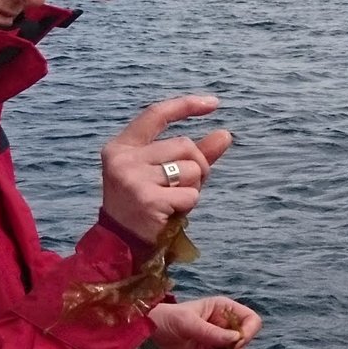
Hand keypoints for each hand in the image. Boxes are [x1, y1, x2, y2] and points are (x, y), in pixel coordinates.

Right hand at [101, 96, 232, 242]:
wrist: (123, 246)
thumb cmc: (147, 205)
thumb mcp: (167, 174)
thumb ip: (195, 153)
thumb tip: (225, 133)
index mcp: (122, 146)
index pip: (157, 114)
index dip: (186, 105)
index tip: (214, 103)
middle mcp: (123, 159)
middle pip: (184, 144)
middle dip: (197, 165)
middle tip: (181, 188)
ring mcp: (133, 179)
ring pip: (191, 169)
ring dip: (193, 187)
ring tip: (172, 201)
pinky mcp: (147, 199)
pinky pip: (191, 194)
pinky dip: (189, 205)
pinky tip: (170, 214)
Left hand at [144, 295, 261, 348]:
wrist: (136, 339)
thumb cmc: (160, 320)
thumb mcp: (185, 322)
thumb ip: (210, 332)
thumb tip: (236, 340)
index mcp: (220, 310)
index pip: (248, 320)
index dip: (247, 332)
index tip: (237, 344)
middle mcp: (219, 328)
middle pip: (242, 345)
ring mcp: (211, 347)